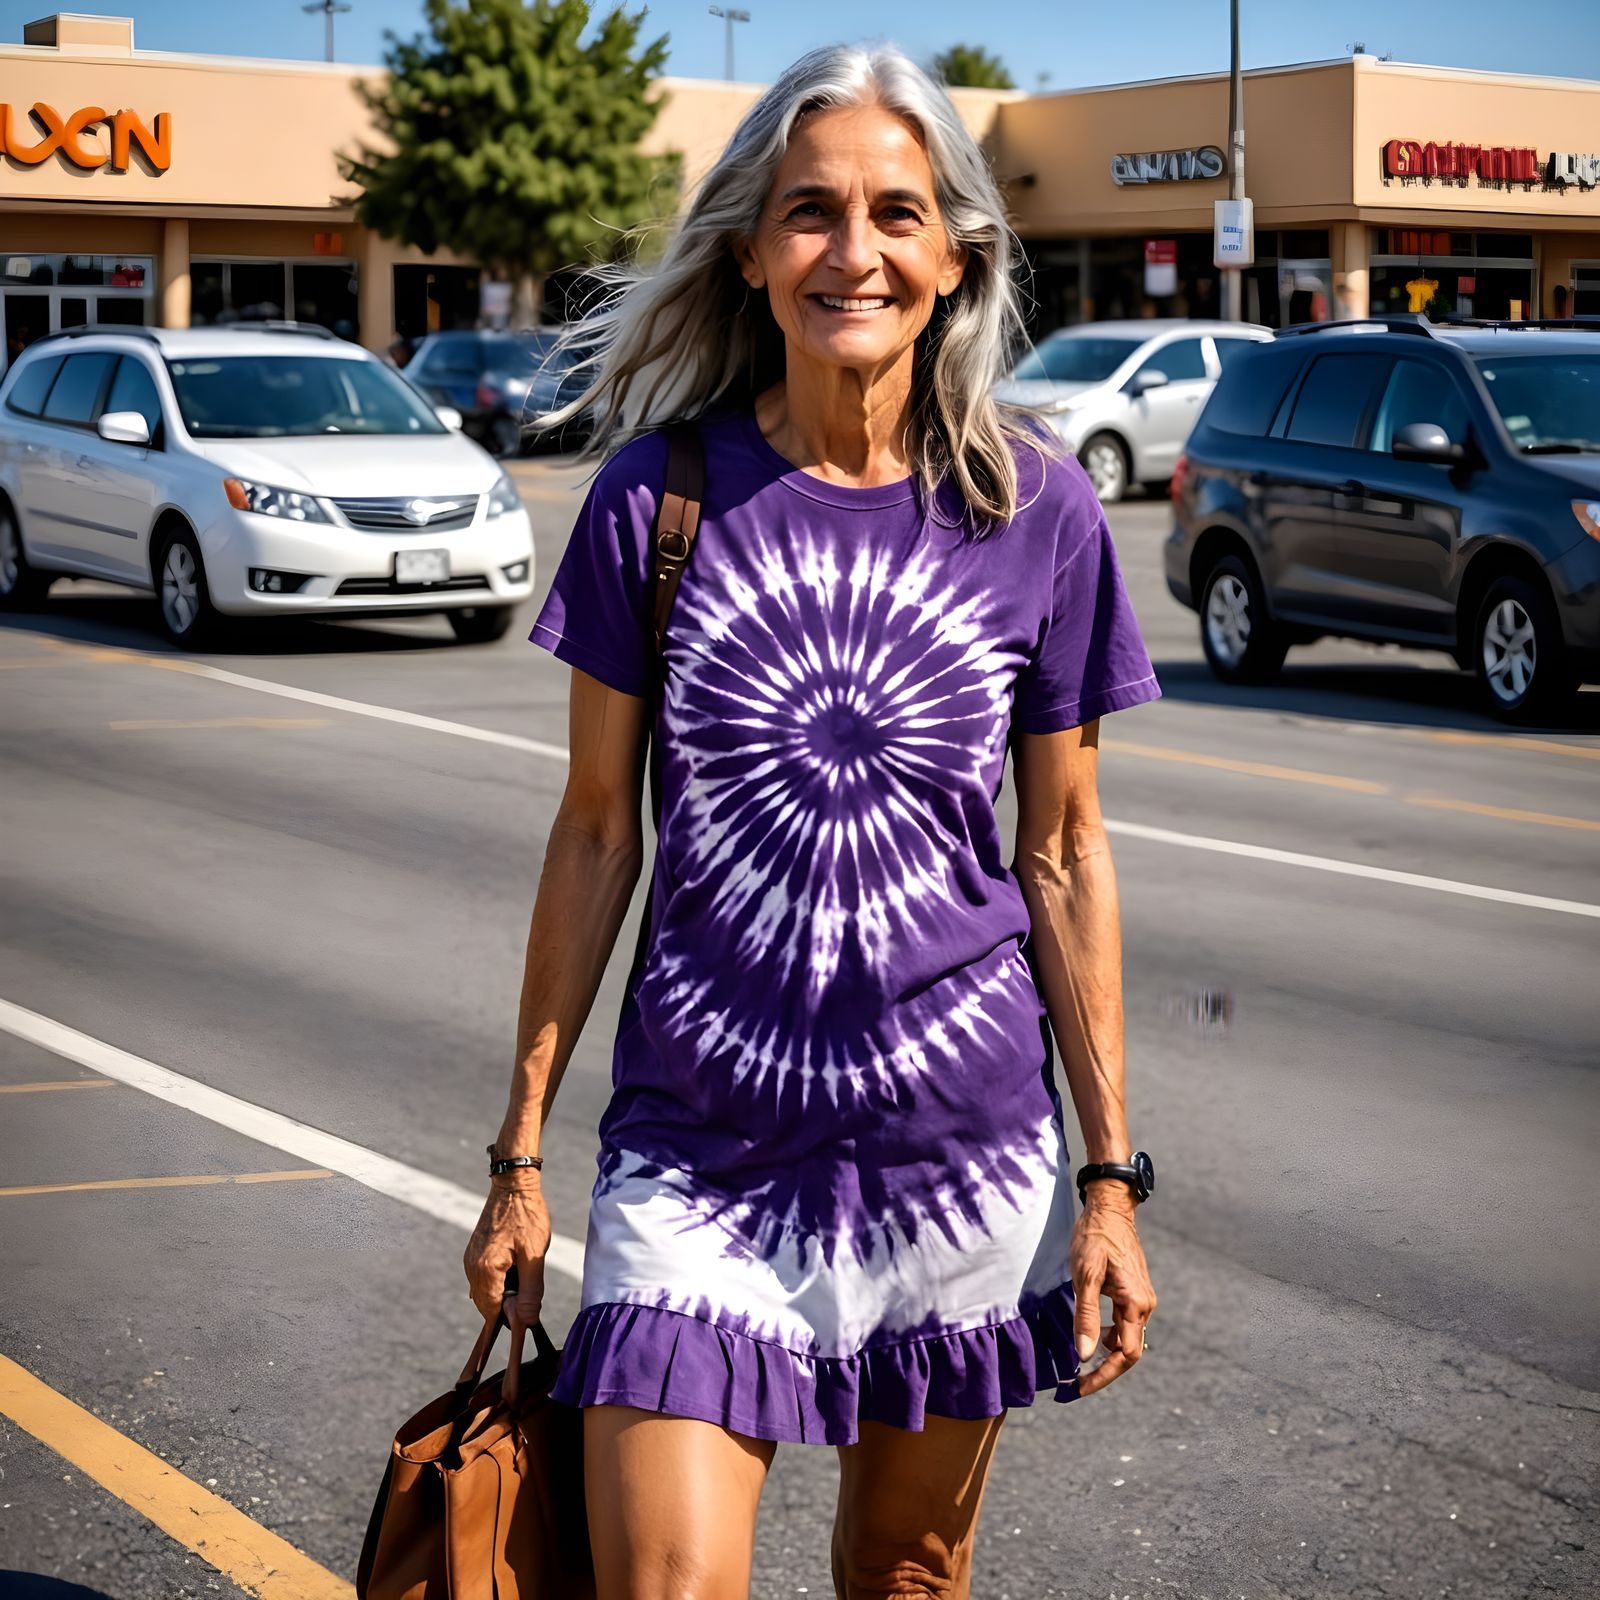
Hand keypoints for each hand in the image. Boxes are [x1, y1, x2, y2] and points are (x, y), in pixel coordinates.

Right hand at [463, 1174, 550, 1334]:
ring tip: (523, 1274)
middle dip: (506, 1306)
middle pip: (486, 1304)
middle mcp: (472, 1267)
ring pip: (484, 1292)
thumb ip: (530, 1291)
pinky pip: (483, 1278)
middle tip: (529, 1292)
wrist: (514, 1185)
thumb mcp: (535, 1255)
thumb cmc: (527, 1216)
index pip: (492, 1311)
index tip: (526, 1316)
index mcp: (485, 1270)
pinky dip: (497, 1282)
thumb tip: (527, 1320)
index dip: (510, 1319)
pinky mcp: (474, 1252)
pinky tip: (514, 1268)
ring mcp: (470, 1259)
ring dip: (502, 1293)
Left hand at [1069, 1186, 1156, 1396]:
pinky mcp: (1134, 1292)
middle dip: (1103, 1370)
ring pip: (1126, 1338)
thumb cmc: (1095, 1238)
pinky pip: (1124, 1323)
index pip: (1126, 1355)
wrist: (1110, 1208)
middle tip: (1075, 1382)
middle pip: (1128, 1351)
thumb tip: (1084, 1354)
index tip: (1079, 1387)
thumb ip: (1085, 1315)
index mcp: (1135, 1304)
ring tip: (1077, 1362)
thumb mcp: (1085, 1275)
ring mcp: (1141, 1298)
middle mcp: (1144, 1305)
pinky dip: (1107, 1336)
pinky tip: (1089, 1334)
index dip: (1103, 1375)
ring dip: (1104, 1353)